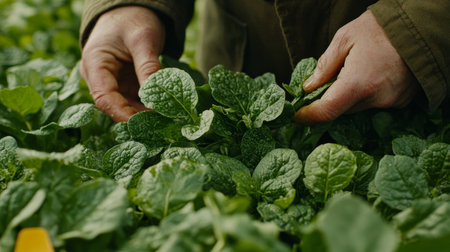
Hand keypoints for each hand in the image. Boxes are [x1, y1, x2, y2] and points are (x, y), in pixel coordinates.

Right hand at [80, 6, 164, 121]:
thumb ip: (148, 66)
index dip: (121, 114)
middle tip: (163, 125)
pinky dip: (148, 107)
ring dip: (144, 115)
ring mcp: (112, 83)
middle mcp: (99, 78)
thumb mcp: (143, 39)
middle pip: (114, 106)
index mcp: (95, 65)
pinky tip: (165, 113)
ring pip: (126, 106)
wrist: (130, 11)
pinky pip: (135, 101)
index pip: (104, 98)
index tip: (142, 124)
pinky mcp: (124, 85)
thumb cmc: (132, 20)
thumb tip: (157, 96)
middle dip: (137, 117)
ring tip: (167, 121)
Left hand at [294, 10, 418, 124]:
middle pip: (341, 109)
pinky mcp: (401, 101)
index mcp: (358, 83)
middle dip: (328, 99)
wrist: (422, 26)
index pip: (326, 111)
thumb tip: (308, 87)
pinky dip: (366, 94)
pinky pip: (374, 103)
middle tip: (323, 82)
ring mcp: (391, 102)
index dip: (308, 116)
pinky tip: (370, 74)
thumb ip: (324, 66)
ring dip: (348, 96)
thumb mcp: (345, 38)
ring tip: (353, 70)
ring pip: (356, 107)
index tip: (297, 115)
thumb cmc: (381, 28)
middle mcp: (376, 98)